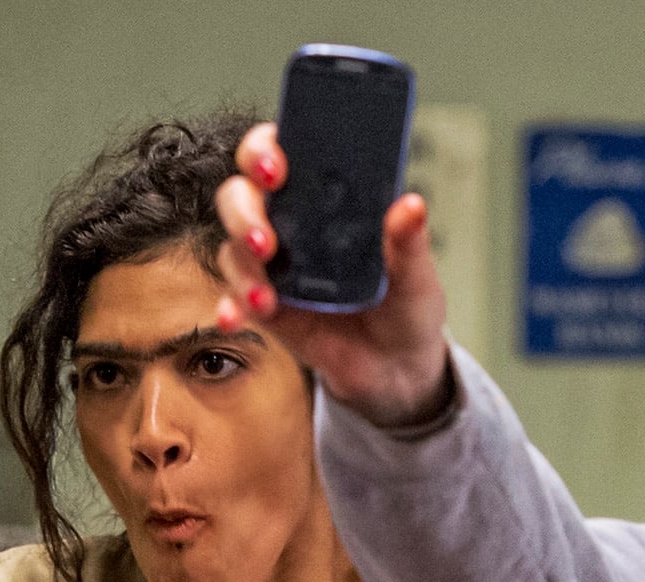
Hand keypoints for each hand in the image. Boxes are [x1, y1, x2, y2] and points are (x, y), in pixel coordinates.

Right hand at [212, 122, 452, 427]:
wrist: (396, 369)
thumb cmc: (406, 307)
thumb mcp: (415, 275)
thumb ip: (408, 242)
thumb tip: (411, 205)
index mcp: (327, 198)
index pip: (281, 152)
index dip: (265, 149)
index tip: (276, 167)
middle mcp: (292, 222)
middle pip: (241, 195)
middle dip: (243, 211)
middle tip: (265, 240)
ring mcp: (274, 264)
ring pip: (232, 246)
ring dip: (242, 268)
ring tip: (265, 298)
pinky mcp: (264, 305)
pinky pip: (232, 298)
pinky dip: (229, 306)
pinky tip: (234, 319)